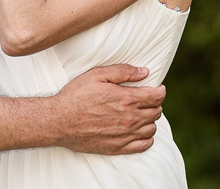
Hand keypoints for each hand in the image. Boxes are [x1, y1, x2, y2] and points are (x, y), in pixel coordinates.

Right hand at [49, 64, 165, 154]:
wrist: (58, 121)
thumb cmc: (76, 95)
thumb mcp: (97, 75)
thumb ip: (123, 71)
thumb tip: (145, 72)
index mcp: (126, 99)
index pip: (157, 97)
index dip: (161, 91)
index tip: (158, 88)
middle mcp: (129, 118)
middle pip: (156, 112)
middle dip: (155, 104)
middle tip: (146, 100)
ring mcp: (124, 135)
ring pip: (152, 128)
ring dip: (150, 120)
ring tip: (142, 114)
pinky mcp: (117, 147)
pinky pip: (143, 145)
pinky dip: (147, 138)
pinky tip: (140, 131)